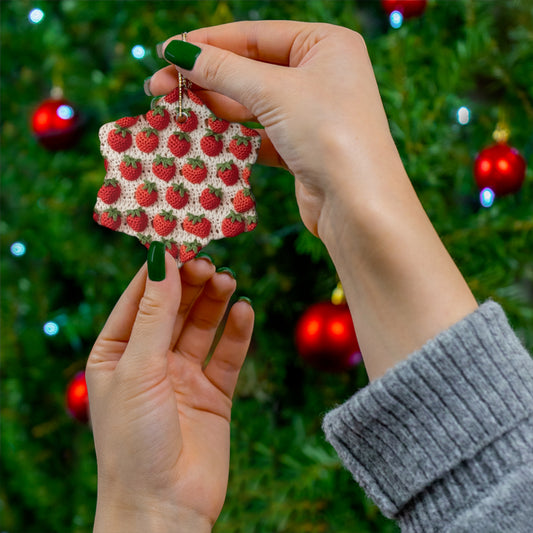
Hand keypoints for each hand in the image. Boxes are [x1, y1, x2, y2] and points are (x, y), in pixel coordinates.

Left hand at [86, 253, 252, 531]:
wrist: (164, 508)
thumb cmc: (134, 441)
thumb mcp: (138, 368)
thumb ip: (155, 313)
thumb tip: (162, 258)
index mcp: (117, 353)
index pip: (139, 298)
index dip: (159, 269)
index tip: (180, 239)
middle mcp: (150, 360)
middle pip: (174, 308)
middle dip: (191, 283)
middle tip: (210, 261)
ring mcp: (183, 376)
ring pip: (202, 326)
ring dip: (215, 301)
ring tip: (228, 280)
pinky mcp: (214, 393)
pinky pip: (227, 354)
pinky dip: (237, 332)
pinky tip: (245, 310)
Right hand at [149, 21, 476, 379]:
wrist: (359, 206)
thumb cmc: (329, 134)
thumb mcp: (274, 93)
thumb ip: (223, 70)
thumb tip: (178, 51)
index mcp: (325, 44)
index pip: (254, 35)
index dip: (207, 44)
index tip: (166, 53)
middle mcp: (321, 74)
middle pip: (250, 69)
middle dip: (204, 79)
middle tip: (158, 89)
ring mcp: (311, 113)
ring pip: (251, 104)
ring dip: (213, 108)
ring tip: (173, 112)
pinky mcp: (301, 147)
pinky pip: (259, 134)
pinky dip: (232, 136)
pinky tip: (201, 137)